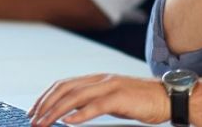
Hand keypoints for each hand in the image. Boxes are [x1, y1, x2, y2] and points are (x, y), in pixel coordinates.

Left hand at [28, 73, 167, 125]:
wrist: (168, 97)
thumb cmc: (142, 101)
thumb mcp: (112, 100)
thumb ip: (92, 103)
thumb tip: (70, 113)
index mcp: (96, 79)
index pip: (63, 84)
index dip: (46, 96)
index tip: (34, 110)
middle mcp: (100, 80)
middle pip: (64, 88)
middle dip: (45, 104)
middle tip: (33, 119)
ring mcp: (110, 87)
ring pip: (75, 96)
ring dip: (56, 111)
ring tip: (44, 123)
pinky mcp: (120, 98)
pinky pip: (95, 106)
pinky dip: (79, 115)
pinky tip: (68, 122)